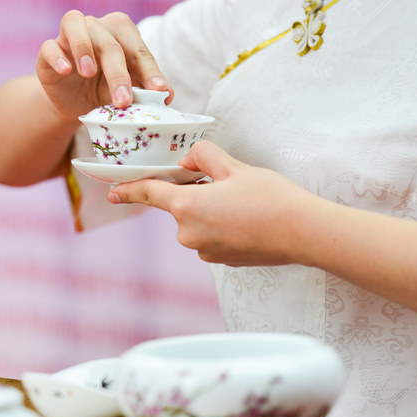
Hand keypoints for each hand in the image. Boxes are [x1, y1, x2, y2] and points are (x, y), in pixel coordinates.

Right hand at [36, 10, 172, 120]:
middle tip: (123, 101)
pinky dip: (56, 56)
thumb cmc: (104, 89)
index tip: (159, 92)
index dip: (150, 71)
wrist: (74, 102)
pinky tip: (65, 70)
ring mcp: (69, 36)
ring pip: (75, 25)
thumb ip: (145, 90)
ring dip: (84, 47)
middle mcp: (96, 26)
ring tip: (89, 73)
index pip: (138, 49)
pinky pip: (49, 46)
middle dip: (118, 73)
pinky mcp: (47, 51)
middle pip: (109, 42)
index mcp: (121, 31)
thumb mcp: (126, 91)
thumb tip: (167, 95)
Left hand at [106, 141, 319, 265]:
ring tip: (246, 204)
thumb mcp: (232, 165)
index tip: (112, 192)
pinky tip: (250, 220)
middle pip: (181, 205)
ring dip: (212, 209)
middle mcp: (188, 234)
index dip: (129, 190)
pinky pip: (213, 235)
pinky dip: (224, 225)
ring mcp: (204, 251)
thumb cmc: (270, 197)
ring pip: (199, 220)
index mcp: (185, 207)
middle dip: (198, 192)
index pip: (149, 194)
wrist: (304, 233)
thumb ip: (201, 156)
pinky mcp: (221, 261)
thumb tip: (187, 164)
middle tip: (231, 185)